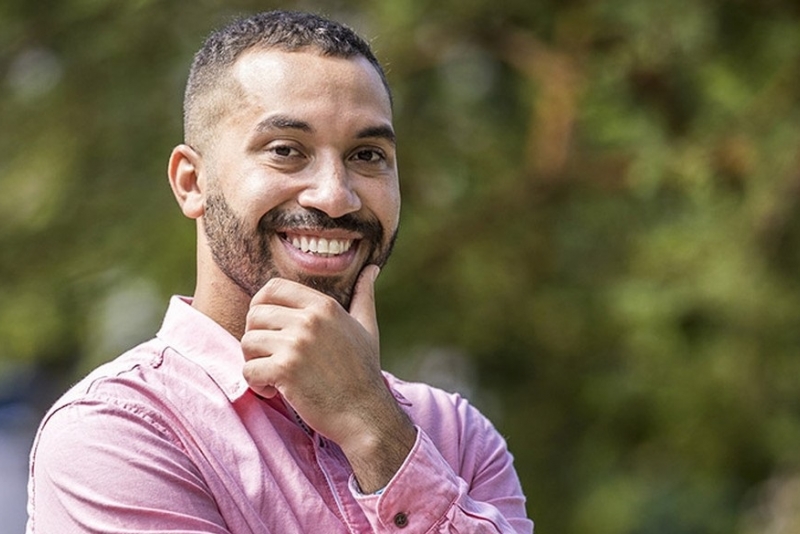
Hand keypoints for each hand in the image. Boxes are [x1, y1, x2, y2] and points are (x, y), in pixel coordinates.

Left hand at [241, 266, 415, 490]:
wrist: (365, 413)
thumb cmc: (364, 372)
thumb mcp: (367, 327)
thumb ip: (364, 296)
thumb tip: (371, 269)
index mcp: (324, 306)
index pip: (273, 288)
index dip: (261, 305)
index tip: (267, 327)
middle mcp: (309, 320)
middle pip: (254, 314)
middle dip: (255, 336)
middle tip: (269, 356)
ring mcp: (296, 344)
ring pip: (247, 342)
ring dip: (254, 361)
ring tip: (272, 375)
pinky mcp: (285, 370)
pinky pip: (248, 369)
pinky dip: (255, 383)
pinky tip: (273, 390)